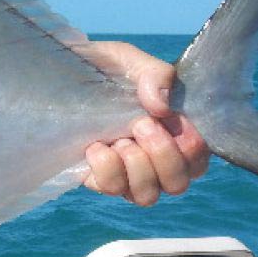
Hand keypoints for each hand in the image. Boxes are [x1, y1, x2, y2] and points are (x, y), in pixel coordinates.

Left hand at [76, 41, 209, 206]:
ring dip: (137, 167)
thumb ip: (155, 74)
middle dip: (164, 156)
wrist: (59, 73)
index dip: (191, 149)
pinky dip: (107, 169)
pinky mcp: (97, 177)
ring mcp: (125, 172)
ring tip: (119, 140)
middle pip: (177, 184)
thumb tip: (163, 106)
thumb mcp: (130, 60)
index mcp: (172, 132)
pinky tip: (96, 146)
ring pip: (147, 196)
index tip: (170, 120)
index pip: (198, 160)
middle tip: (141, 125)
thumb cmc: (102, 67)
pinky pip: (111, 189)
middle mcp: (153, 159)